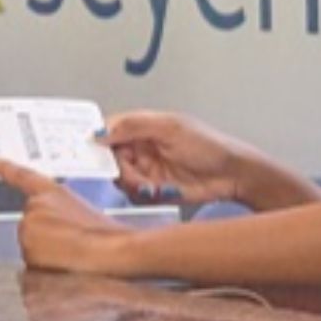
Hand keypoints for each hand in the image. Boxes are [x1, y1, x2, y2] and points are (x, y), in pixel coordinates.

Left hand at [0, 158, 134, 275]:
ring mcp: (28, 228)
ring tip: (70, 254)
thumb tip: (54, 227)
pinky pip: (31, 263)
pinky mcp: (26, 251)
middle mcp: (35, 207)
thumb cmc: (105, 233)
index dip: (5, 168)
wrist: (110, 251)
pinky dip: (43, 267)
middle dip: (44, 236)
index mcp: (52, 192)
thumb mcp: (84, 211)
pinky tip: (62, 265)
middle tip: (69, 243)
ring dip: (45, 253)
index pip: (22, 176)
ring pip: (30, 246)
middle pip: (29, 225)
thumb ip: (60, 211)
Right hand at [98, 111, 259, 205]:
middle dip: (117, 166)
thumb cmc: (209, 146)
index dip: (96, 138)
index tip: (88, 148)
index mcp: (143, 127)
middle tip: (129, 171)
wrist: (232, 175)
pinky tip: (159, 191)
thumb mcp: (171, 128)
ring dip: (132, 182)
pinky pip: (133, 195)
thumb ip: (134, 125)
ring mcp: (146, 170)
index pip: (109, 130)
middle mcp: (141, 148)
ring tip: (150, 184)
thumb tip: (101, 131)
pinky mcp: (153, 191)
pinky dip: (143, 195)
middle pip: (109, 158)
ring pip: (120, 179)